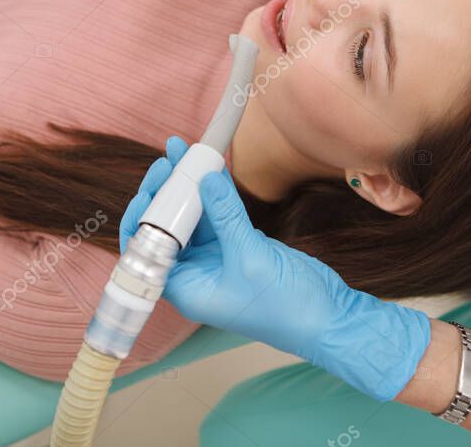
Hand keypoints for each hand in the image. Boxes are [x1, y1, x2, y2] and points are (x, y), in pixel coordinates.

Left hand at [120, 137, 431, 401]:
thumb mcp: (251, 257)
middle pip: (166, 228)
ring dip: (189, 186)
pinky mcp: (236, 246)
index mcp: (186, 289)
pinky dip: (215, 191)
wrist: (327, 318)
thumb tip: (204, 179)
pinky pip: (218, 214)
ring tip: (184, 151)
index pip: (146, 252)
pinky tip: (212, 165)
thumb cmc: (286, 307)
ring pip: (192, 217)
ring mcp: (215, 259)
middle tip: (169, 159)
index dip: (143, 217)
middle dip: (165, 193)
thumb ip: (226, 216)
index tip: (152, 187)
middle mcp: (194, 274)